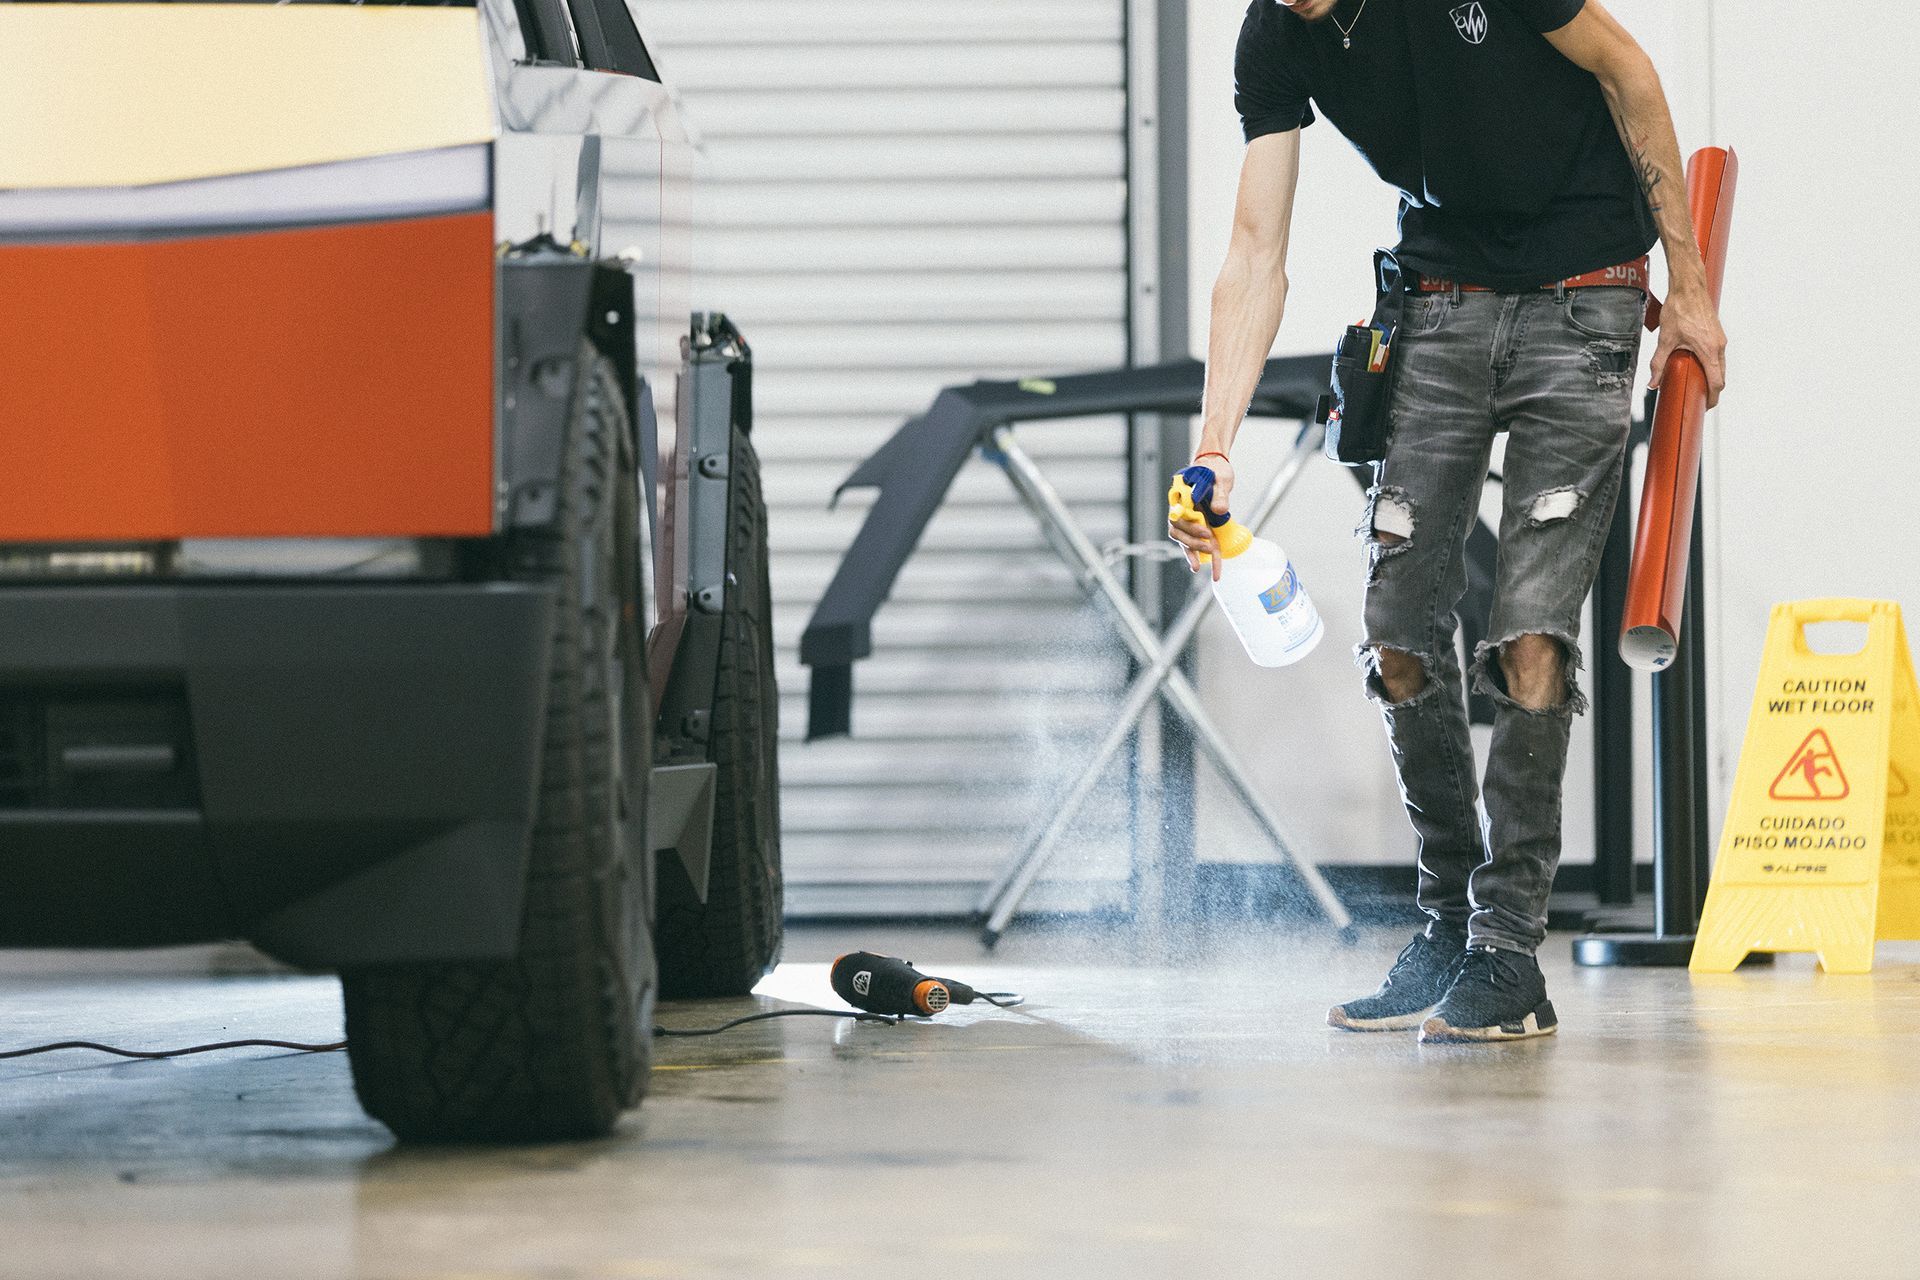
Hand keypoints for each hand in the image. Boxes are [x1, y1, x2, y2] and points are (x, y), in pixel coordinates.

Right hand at [1167, 455, 1234, 582]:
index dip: (1189, 527)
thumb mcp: (1221, 478)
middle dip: (1192, 541)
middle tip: (1209, 543)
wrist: (1215, 467)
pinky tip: (1206, 569)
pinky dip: (1200, 557)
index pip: (1178, 517)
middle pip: (1178, 531)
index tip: (1205, 531)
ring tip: (1202, 562)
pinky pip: (1196, 544)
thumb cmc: (1215, 470)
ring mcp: (1189, 520)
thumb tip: (1219, 510)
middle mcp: (1182, 510)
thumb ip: (1220, 493)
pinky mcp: (1200, 526)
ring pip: (1184, 540)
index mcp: (1182, 497)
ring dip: (1193, 551)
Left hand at [1650, 285, 1726, 407]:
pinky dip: (1711, 364)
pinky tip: (1697, 365)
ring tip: (1697, 384)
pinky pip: (1718, 354)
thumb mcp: (1665, 340)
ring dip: (1711, 375)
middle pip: (1720, 375)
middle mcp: (1719, 345)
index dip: (1712, 397)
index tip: (1706, 405)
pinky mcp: (1717, 333)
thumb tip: (1653, 382)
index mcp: (1710, 350)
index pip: (1717, 381)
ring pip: (1720, 364)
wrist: (1689, 288)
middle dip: (1712, 389)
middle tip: (1700, 398)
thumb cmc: (1680, 309)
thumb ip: (1658, 364)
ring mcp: (1720, 339)